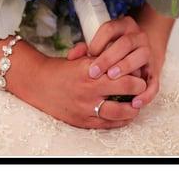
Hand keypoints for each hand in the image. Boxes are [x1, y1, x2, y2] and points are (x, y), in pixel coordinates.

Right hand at [28, 55, 146, 128]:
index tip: (138, 70)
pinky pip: (107, 125)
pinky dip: (119, 121)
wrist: (37, 84)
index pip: (121, 70)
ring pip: (119, 111)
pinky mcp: (82, 121)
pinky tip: (125, 117)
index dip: (134, 71)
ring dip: (132, 108)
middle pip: (125, 88)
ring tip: (137, 104)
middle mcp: (89, 88)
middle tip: (142, 85)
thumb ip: (97, 56)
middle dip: (138, 87)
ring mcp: (86, 107)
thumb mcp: (78, 58)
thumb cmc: (59, 69)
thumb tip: (116, 53)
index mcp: (89, 69)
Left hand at [67, 16, 163, 109]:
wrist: (139, 50)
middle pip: (125, 43)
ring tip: (111, 78)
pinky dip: (146, 93)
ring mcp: (148, 52)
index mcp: (123, 26)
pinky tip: (134, 102)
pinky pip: (154, 82)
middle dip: (109, 57)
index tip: (89, 53)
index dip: (99, 41)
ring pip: (141, 56)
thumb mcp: (100, 43)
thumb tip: (71, 56)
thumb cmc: (112, 49)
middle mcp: (138, 37)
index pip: (110, 29)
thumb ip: (84, 49)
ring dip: (126, 67)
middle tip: (94, 72)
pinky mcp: (155, 70)